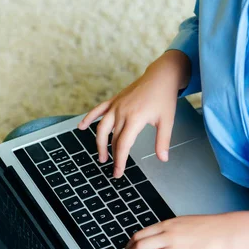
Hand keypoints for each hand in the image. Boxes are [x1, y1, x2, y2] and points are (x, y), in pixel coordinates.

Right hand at [77, 51, 190, 177]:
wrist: (161, 76)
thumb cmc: (164, 98)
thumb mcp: (167, 121)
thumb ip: (163, 141)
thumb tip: (163, 159)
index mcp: (135, 118)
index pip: (123, 145)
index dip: (120, 160)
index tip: (118, 172)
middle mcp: (122, 112)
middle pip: (112, 139)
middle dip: (111, 155)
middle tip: (112, 168)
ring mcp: (116, 105)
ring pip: (102, 128)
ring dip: (99, 143)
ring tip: (101, 156)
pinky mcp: (114, 100)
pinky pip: (98, 110)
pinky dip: (88, 118)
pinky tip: (81, 127)